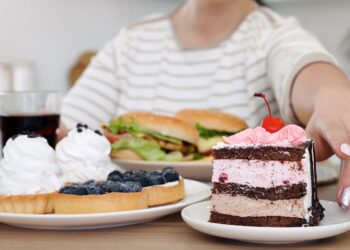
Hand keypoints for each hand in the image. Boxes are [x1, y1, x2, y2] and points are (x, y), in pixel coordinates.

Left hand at [305, 86, 349, 207]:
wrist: (338, 105)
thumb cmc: (322, 126)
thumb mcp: (308, 134)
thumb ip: (302, 150)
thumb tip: (285, 171)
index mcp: (330, 122)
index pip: (336, 133)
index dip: (341, 144)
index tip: (344, 154)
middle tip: (345, 199)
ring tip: (348, 202)